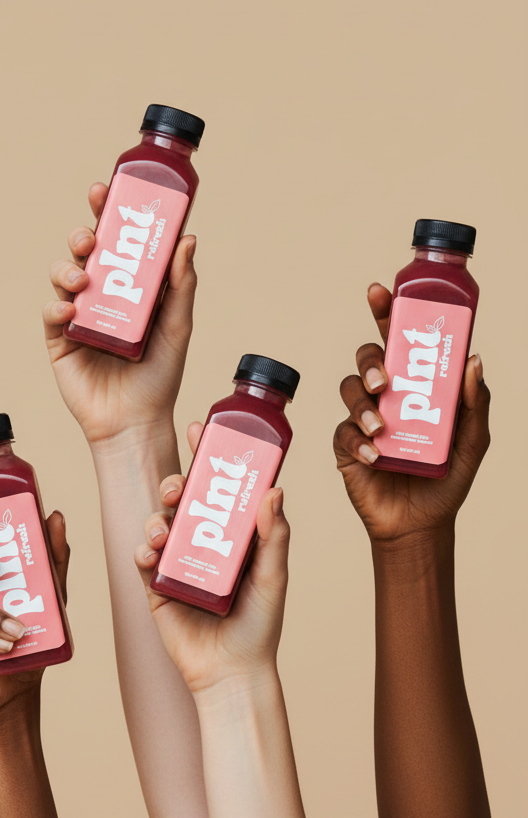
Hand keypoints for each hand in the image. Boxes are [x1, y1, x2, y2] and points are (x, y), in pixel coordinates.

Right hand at [42, 182, 196, 445]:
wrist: (135, 422)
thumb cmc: (160, 377)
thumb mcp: (177, 328)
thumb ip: (181, 285)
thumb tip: (187, 240)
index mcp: (129, 286)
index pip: (117, 241)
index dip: (108, 212)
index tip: (106, 189)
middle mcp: (101, 295)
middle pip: (85, 251)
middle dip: (84, 233)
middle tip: (92, 235)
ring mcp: (78, 316)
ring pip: (63, 275)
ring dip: (68, 268)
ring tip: (83, 278)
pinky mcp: (59, 341)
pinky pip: (51, 314)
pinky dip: (57, 307)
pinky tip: (69, 312)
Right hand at [134, 422, 289, 695]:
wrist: (231, 672)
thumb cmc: (260, 625)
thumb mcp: (273, 576)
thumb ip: (274, 535)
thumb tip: (275, 490)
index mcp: (231, 533)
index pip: (217, 486)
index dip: (206, 456)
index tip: (198, 428)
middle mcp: (202, 542)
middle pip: (182, 499)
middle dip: (175, 483)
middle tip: (178, 488)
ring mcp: (177, 562)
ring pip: (158, 522)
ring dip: (157, 517)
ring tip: (163, 529)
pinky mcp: (156, 585)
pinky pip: (141, 558)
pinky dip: (143, 550)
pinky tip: (150, 554)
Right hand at [333, 283, 489, 542]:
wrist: (421, 525)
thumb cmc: (448, 480)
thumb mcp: (473, 440)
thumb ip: (475, 402)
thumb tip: (474, 360)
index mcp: (416, 385)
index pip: (399, 339)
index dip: (385, 312)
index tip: (377, 292)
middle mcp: (387, 394)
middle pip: (367, 357)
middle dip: (371, 360)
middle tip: (384, 379)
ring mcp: (363, 418)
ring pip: (349, 389)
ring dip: (363, 404)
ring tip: (381, 427)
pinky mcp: (346, 445)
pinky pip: (342, 431)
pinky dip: (358, 440)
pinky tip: (375, 456)